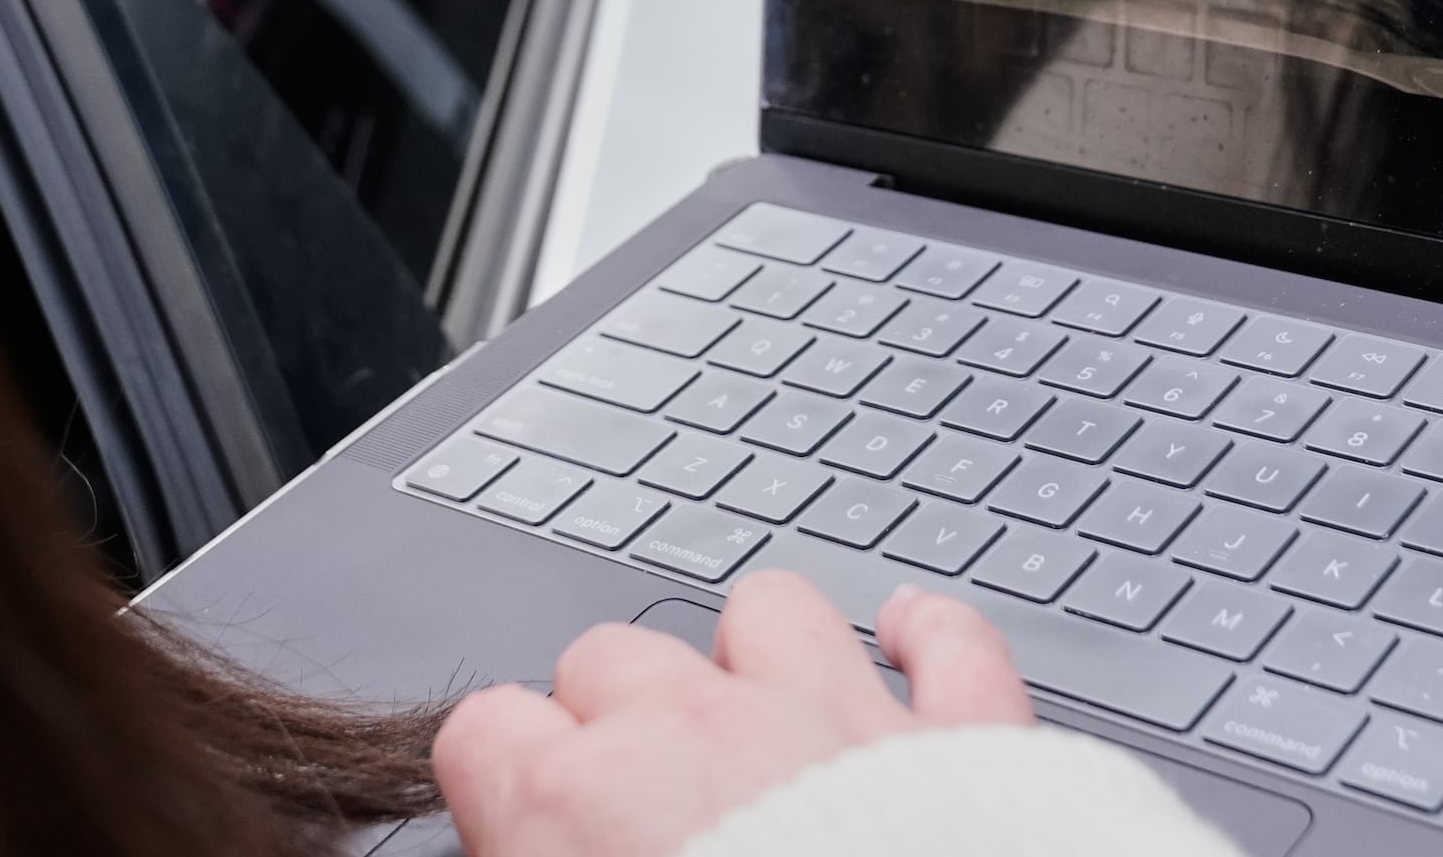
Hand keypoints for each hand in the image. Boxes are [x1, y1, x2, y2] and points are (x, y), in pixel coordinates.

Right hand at [434, 572, 1032, 856]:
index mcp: (576, 806)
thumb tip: (537, 854)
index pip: (486, 730)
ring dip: (752, 657)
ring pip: (765, 610)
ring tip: (754, 724)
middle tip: (634, 810)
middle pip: (609, 659)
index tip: (522, 821)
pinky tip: (911, 646)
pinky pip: (948, 644)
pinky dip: (930, 639)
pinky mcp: (955, 747)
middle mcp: (696, 735)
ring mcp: (829, 721)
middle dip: (610, 722)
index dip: (501, 778)